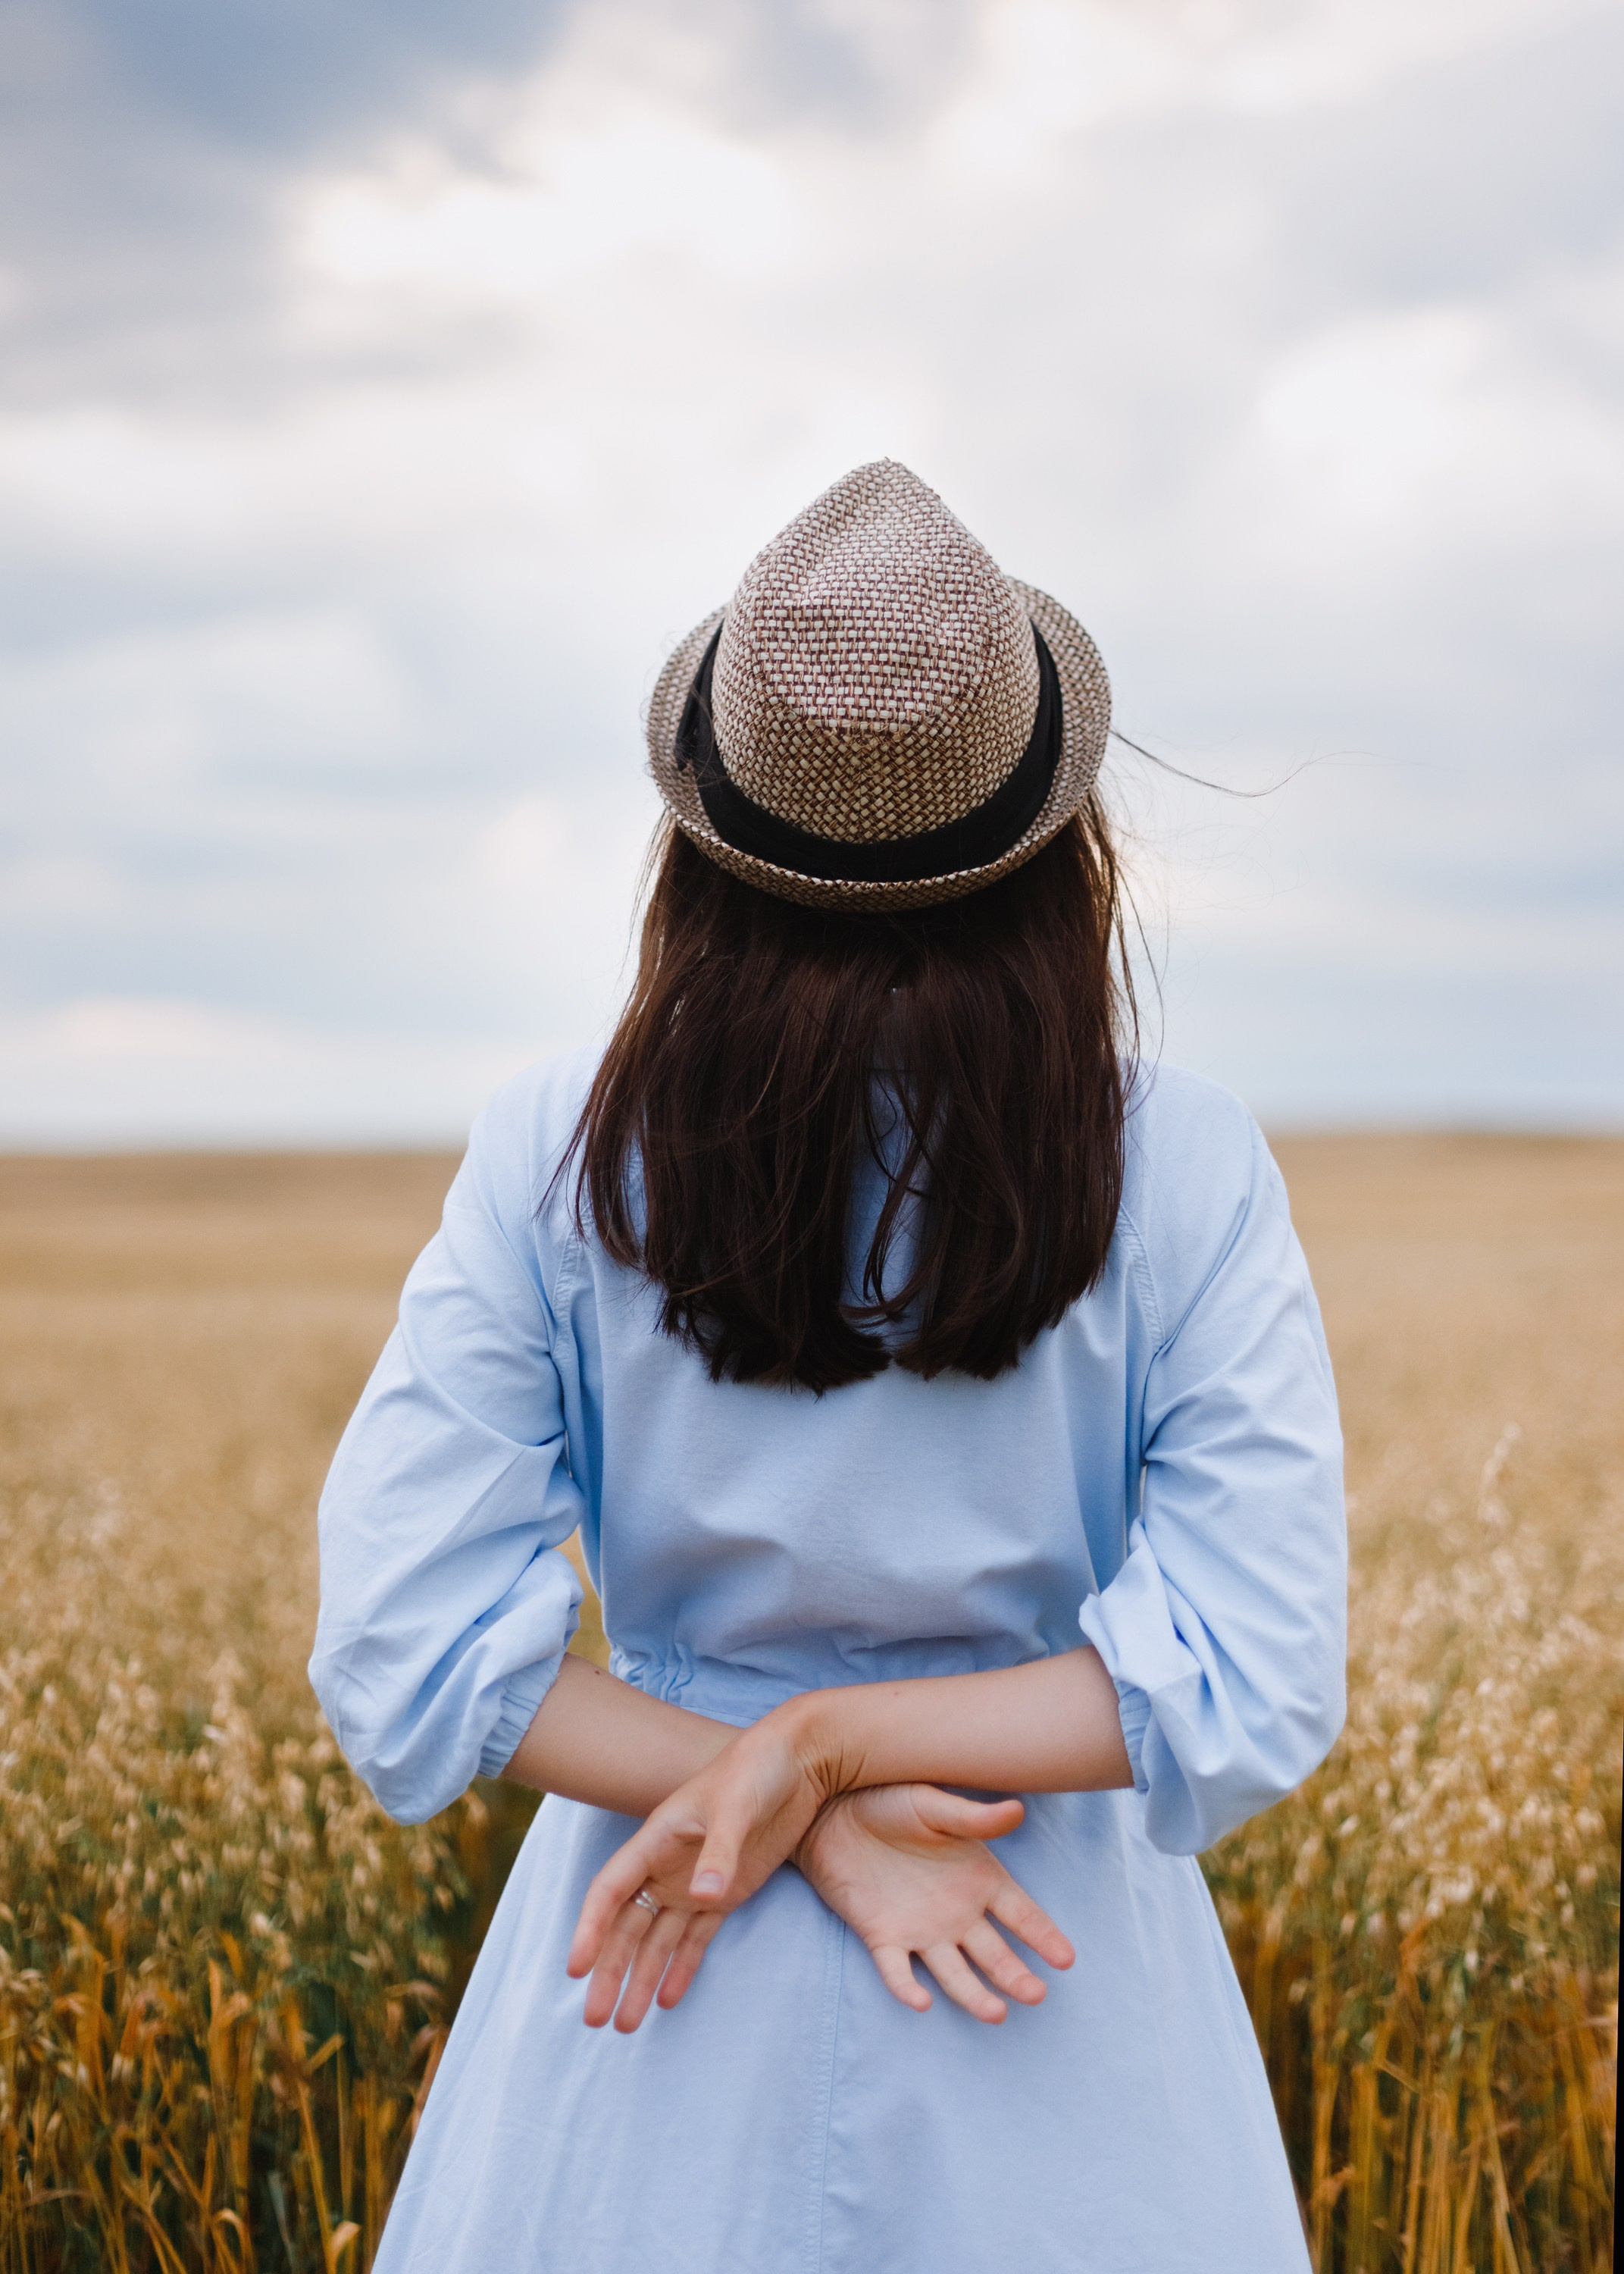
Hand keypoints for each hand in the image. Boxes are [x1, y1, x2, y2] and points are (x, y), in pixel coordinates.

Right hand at [566, 1710, 828, 2030]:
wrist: (800, 1760)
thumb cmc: (758, 1769)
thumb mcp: (737, 1806)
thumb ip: (720, 1850)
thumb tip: (703, 1897)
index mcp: (657, 1839)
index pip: (610, 1890)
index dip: (590, 1929)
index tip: (575, 1969)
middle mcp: (668, 1865)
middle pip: (627, 1926)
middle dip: (609, 1971)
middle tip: (595, 2019)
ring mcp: (696, 1882)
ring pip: (657, 1940)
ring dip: (640, 1978)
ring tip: (625, 2025)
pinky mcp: (729, 1893)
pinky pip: (695, 1938)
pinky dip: (680, 1969)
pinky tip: (666, 2000)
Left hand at [796, 1784, 1073, 2022]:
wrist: (830, 1811)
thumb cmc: (887, 1800)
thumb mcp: (931, 1804)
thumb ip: (972, 1817)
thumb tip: (1017, 1810)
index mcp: (977, 1879)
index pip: (1021, 1915)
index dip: (1043, 1936)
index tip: (1066, 1959)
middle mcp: (956, 1913)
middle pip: (994, 1953)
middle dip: (1016, 1975)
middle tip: (1036, 1994)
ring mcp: (920, 1930)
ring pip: (954, 1973)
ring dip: (974, 1995)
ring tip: (996, 2013)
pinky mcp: (882, 1937)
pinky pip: (897, 1971)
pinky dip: (908, 1988)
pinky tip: (922, 2001)